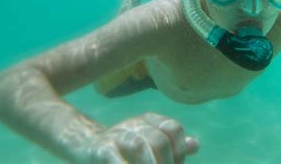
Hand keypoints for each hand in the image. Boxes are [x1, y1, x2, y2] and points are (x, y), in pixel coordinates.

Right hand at [75, 113, 198, 162]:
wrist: (86, 147)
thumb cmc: (124, 150)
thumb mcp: (148, 144)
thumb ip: (171, 147)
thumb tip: (194, 145)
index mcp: (149, 121)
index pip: (172, 128)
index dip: (179, 149)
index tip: (176, 163)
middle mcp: (134, 124)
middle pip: (158, 139)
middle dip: (165, 162)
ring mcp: (117, 136)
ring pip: (139, 145)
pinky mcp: (102, 150)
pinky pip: (116, 160)